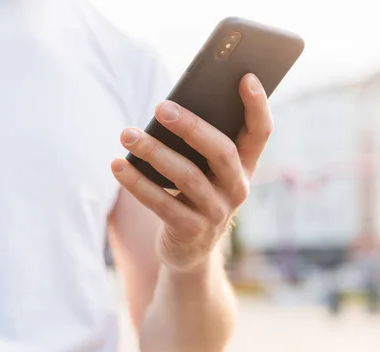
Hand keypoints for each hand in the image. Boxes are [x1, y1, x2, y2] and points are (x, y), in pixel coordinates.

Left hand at [111, 73, 272, 271]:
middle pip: (222, 151)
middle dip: (192, 127)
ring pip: (188, 176)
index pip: (261, 132)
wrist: (189, 248)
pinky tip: (118, 165)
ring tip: (127, 134)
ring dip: (154, 152)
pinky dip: (137, 183)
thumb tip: (169, 109)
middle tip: (160, 107)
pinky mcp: (191, 231)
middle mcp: (238, 188)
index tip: (245, 76)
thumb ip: (199, 143)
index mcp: (245, 166)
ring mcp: (217, 212)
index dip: (257, 106)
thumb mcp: (206, 170)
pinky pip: (162, 204)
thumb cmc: (194, 193)